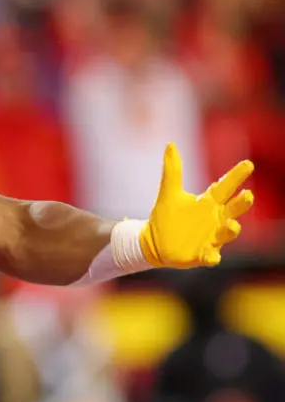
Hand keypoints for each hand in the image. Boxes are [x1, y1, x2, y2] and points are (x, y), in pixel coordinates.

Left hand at [140, 143, 253, 267]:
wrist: (153, 242)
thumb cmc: (166, 217)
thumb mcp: (168, 192)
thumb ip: (172, 170)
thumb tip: (170, 144)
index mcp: (208, 203)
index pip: (225, 187)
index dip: (236, 176)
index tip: (248, 164)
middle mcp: (215, 219)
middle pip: (234, 209)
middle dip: (242, 203)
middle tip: (247, 195)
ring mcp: (211, 238)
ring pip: (227, 233)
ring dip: (231, 229)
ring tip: (232, 225)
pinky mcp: (202, 254)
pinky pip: (211, 257)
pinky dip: (212, 256)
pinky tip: (211, 256)